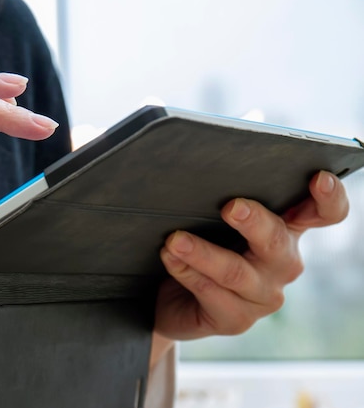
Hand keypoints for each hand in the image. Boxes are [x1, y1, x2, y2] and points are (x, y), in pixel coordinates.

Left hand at [154, 170, 347, 339]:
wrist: (171, 299)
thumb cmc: (201, 245)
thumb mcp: (216, 221)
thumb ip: (225, 202)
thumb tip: (206, 178)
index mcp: (286, 231)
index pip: (323, 215)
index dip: (329, 198)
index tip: (319, 178)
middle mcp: (282, 264)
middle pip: (277, 241)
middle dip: (254, 221)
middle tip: (229, 206)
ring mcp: (263, 296)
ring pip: (236, 272)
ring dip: (203, 253)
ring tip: (174, 240)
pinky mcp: (236, 319)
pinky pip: (211, 293)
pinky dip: (186, 272)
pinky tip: (169, 258)